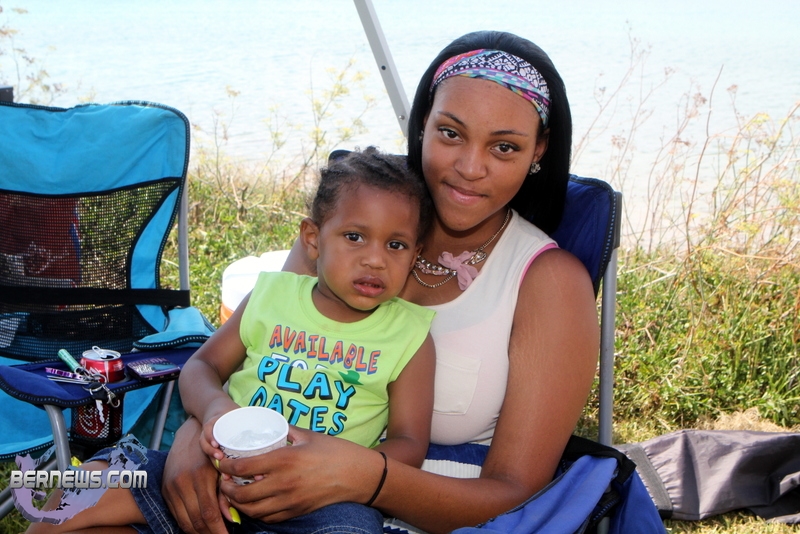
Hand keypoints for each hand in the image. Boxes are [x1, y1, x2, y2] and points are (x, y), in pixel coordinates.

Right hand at [161, 418, 228, 533]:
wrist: (190, 434)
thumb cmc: (213, 451)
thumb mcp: (222, 469)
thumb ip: (226, 494)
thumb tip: (231, 519)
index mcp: (199, 476)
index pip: (209, 512)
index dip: (218, 529)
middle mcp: (182, 482)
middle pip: (195, 520)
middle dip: (209, 533)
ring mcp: (171, 487)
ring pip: (184, 521)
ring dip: (198, 532)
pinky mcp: (165, 490)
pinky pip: (175, 515)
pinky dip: (187, 524)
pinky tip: (199, 527)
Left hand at [217, 426, 374, 522]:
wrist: (358, 475)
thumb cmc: (335, 451)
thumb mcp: (308, 435)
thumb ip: (285, 430)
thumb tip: (270, 423)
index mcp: (285, 460)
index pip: (244, 467)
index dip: (227, 466)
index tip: (222, 462)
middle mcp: (284, 483)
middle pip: (242, 494)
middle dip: (227, 489)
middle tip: (224, 481)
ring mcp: (290, 501)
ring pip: (252, 510)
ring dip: (238, 504)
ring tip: (235, 493)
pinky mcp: (297, 511)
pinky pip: (269, 518)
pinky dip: (256, 513)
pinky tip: (255, 503)